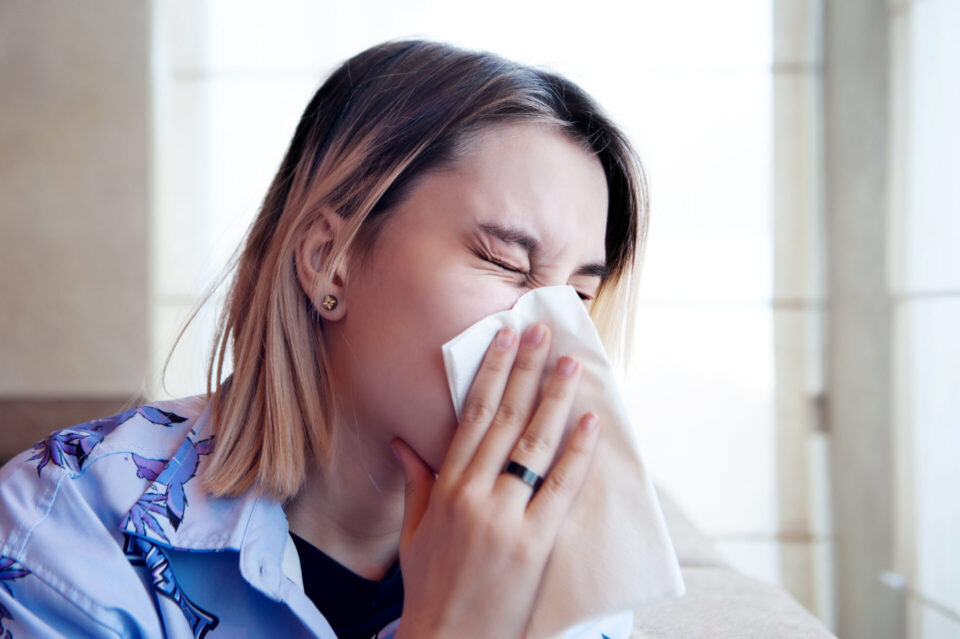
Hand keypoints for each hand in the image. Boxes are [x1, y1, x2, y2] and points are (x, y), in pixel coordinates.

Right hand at [390, 323, 600, 638]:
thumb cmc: (432, 590)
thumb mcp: (415, 534)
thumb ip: (416, 483)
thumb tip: (405, 444)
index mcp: (447, 489)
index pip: (473, 416)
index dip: (491, 373)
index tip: (505, 338)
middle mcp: (474, 496)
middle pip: (506, 419)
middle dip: (526, 370)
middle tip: (542, 331)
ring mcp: (506, 519)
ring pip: (535, 444)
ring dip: (555, 398)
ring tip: (570, 363)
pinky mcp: (535, 544)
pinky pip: (561, 488)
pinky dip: (578, 452)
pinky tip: (590, 421)